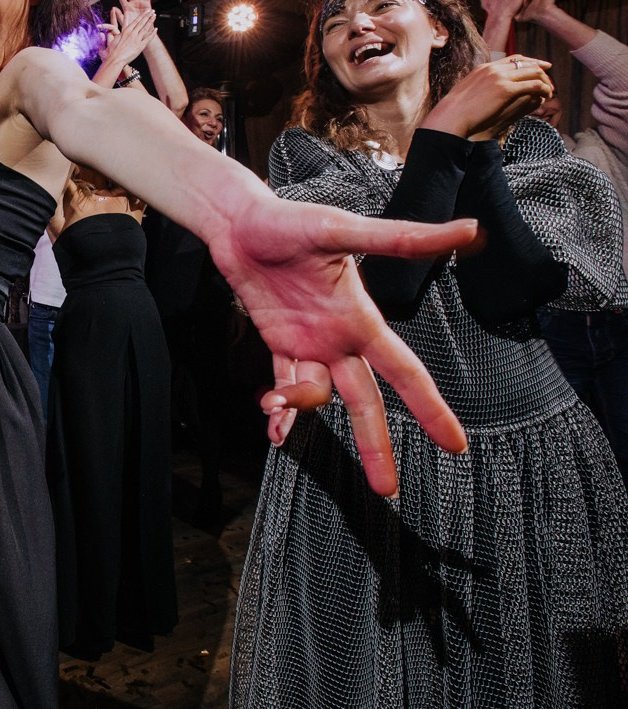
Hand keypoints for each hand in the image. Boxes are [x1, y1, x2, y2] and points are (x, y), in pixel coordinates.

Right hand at [106, 6, 155, 69]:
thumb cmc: (111, 52)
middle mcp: (131, 33)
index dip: (141, 16)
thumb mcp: (110, 41)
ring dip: (150, 21)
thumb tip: (103, 33)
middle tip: (152, 11)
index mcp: (125, 31)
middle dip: (147, 16)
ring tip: (154, 16)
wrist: (115, 60)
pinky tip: (156, 29)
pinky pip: (148, 38)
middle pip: (141, 22)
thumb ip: (108, 36)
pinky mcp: (140, 46)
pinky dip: (152, 33)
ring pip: (145, 28)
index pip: (134, 21)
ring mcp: (136, 39)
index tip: (145, 12)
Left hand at [210, 195, 475, 495]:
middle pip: (366, 402)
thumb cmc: (290, 220)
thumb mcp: (344, 231)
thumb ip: (402, 239)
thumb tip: (469, 230)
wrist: (238, 221)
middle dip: (376, 445)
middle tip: (386, 487)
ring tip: (276, 407)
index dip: (430, 409)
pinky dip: (280, 409)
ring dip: (300, 408)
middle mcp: (339, 337)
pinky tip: (272, 424)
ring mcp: (308, 342)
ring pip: (317, 396)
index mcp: (362, 319)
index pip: (405, 373)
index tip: (455, 445)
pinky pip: (285, 385)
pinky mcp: (278, 341)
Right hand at [422, 55, 553, 140]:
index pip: (512, 59)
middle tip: (549, 79)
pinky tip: (546, 95)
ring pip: (532, 72)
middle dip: (540, 69)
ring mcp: (499, 78)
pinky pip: (533, 85)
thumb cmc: (454, 112)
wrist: (450, 117)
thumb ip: (477, 88)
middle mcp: (493, 69)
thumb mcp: (465, 93)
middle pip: (525, 63)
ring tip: (549, 90)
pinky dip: (543, 89)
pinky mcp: (506, 89)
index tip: (539, 67)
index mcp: (484, 68)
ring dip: (544, 80)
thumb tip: (481, 93)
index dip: (528, 62)